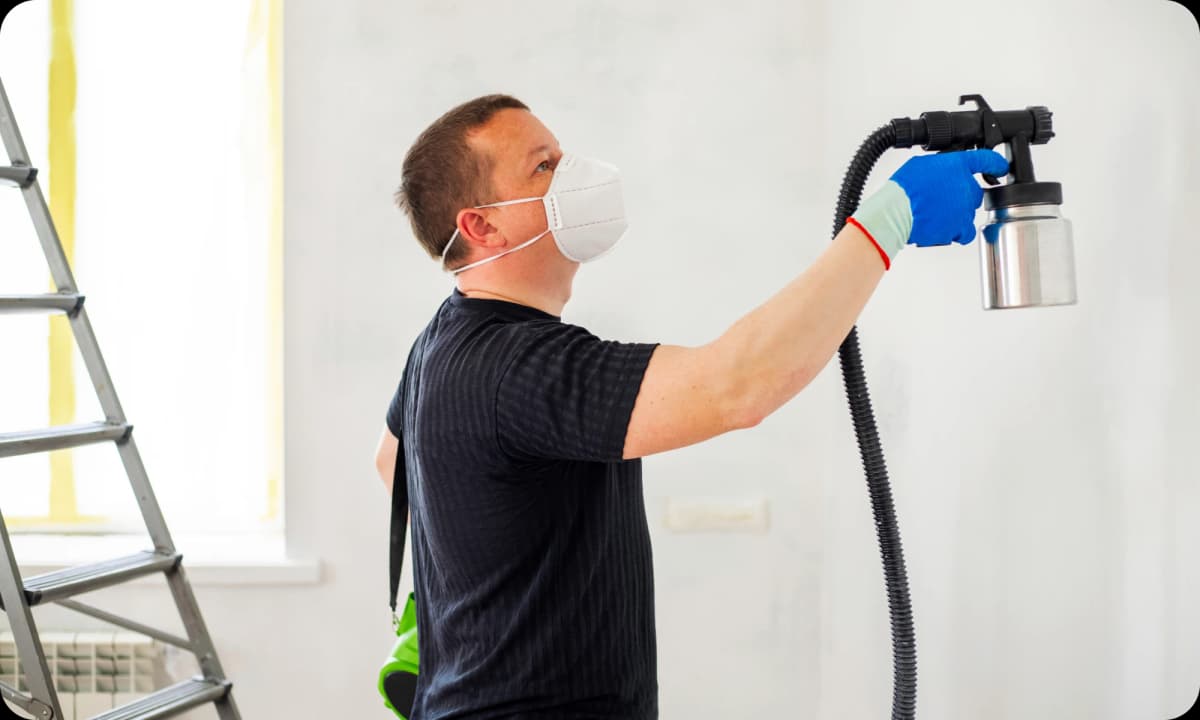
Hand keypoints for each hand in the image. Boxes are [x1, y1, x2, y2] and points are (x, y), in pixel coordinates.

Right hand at [848, 148, 1008, 267]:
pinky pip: (965, 233)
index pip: (986, 160)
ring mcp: (965, 209)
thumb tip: (940, 173)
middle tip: (942, 199)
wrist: (897, 212)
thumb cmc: (904, 189)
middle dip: (961, 196)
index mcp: (958, 166)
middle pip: (974, 193)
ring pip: (968, 213)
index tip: (999, 167)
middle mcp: (966, 187)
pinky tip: (945, 228)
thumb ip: (939, 168)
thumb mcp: (921, 165)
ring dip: (956, 214)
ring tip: (936, 215)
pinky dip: (957, 232)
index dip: (995, 163)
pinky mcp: (959, 229)